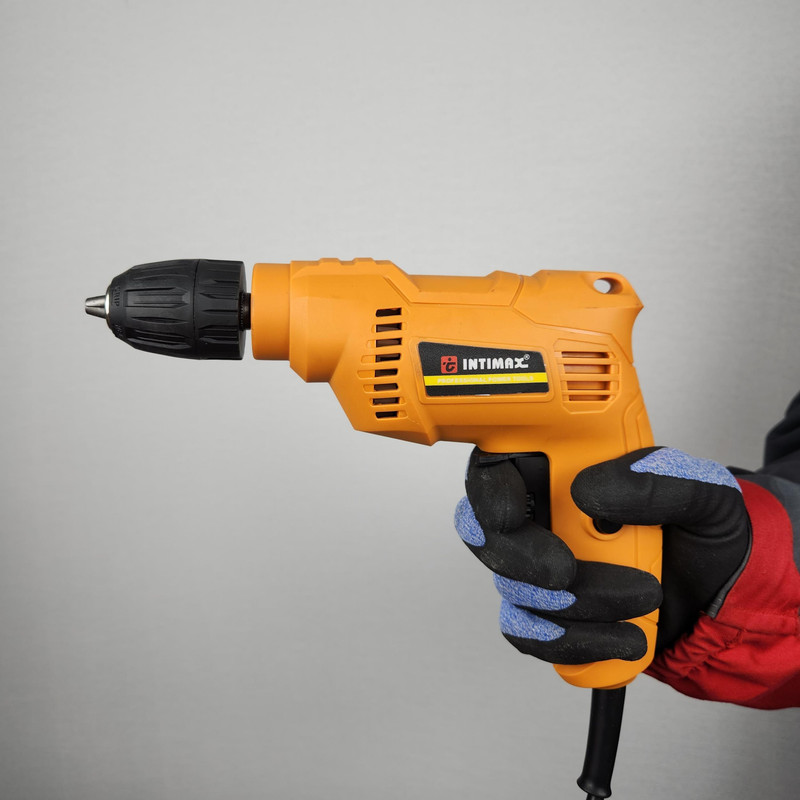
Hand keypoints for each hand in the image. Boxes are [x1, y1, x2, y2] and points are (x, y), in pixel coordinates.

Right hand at [455, 446, 750, 663]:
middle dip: (523, 560)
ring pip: (515, 591)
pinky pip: (533, 637)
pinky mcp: (552, 618)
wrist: (727, 601)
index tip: (512, 515)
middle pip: (484, 535)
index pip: (496, 470)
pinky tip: (624, 636)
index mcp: (566, 471)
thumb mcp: (705, 494)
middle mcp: (543, 518)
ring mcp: (541, 570)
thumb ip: (656, 479)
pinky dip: (578, 642)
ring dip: (578, 605)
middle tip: (568, 570)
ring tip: (641, 598)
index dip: (488, 494)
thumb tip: (588, 489)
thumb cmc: (707, 536)